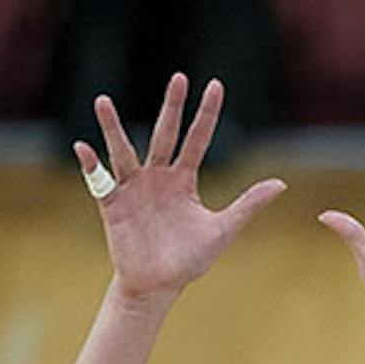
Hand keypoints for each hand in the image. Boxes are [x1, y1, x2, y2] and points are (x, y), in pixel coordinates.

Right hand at [72, 74, 284, 305]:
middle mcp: (158, 176)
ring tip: (103, 102)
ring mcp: (133, 188)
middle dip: (172, 107)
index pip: (197, 139)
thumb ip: (248, 204)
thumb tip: (281, 183)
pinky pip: (100, 181)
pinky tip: (83, 148)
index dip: (206, 114)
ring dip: (112, 128)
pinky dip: (91, 166)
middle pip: (165, 134)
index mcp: (184, 179)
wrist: (160, 285)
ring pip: (123, 151)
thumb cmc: (190, 259)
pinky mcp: (113, 205)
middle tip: (179, 78)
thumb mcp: (223, 229)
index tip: (214, 85)